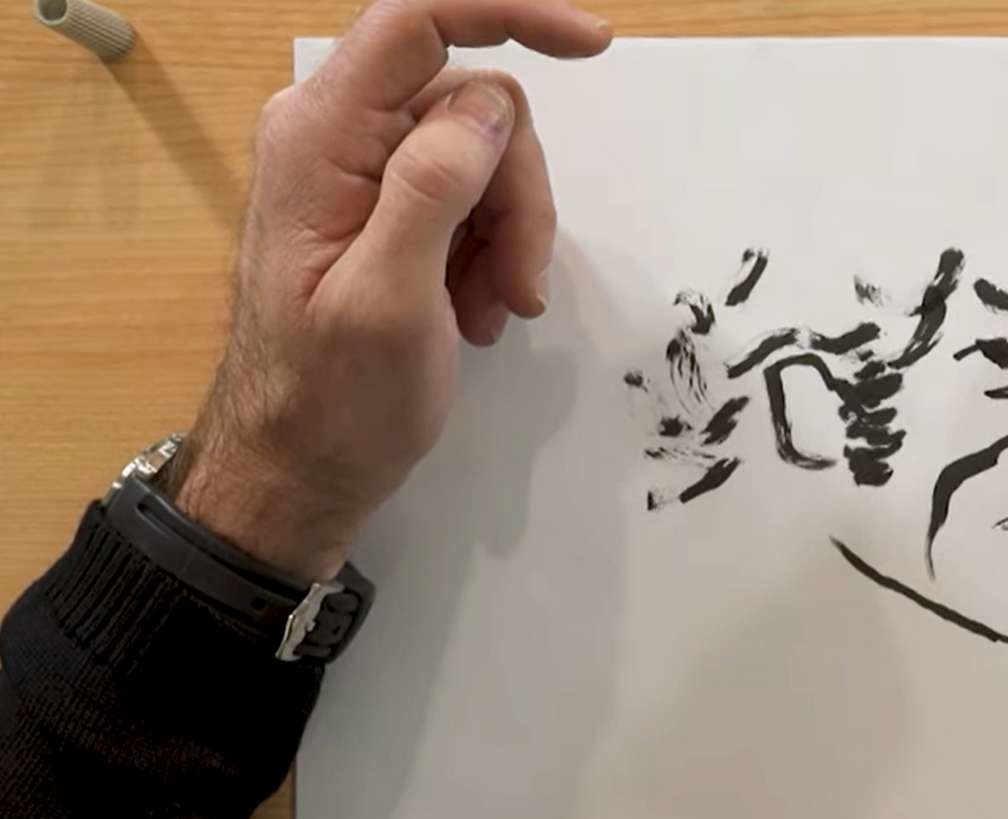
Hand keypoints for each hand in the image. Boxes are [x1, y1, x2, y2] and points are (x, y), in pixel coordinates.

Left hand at [164, 0, 612, 579]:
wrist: (297, 469)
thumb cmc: (335, 402)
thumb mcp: (390, 303)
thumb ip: (431, 190)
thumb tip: (483, 106)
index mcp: (319, 138)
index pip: (418, 21)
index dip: (510, 15)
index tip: (596, 46)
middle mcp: (333, 132)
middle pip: (472, 102)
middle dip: (518, 191)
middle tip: (517, 286)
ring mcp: (357, 168)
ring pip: (485, 152)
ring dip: (511, 232)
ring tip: (494, 310)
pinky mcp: (383, 203)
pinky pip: (471, 192)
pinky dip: (493, 249)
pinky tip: (478, 309)